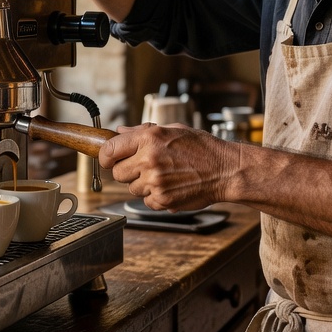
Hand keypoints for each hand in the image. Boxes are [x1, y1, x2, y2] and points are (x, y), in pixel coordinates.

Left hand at [98, 124, 239, 211]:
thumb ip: (142, 131)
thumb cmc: (203, 148)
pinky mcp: (162, 199)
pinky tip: (171, 186)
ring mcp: (155, 181)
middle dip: (127, 171)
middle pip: (117, 173)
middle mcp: (149, 159)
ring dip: (143, 184)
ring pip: (132, 188)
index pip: (109, 150)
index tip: (108, 159)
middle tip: (144, 167)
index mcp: (149, 138)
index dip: (106, 156)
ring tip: (164, 175)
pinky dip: (155, 196)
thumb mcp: (173, 130)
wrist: (226, 170)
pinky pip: (146, 201)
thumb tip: (119, 132)